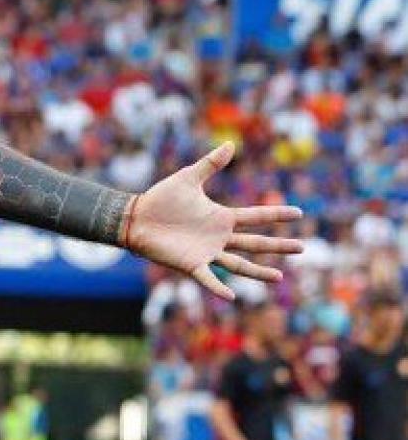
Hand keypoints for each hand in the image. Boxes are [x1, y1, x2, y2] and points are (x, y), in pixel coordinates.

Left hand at [123, 143, 301, 300]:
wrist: (136, 217)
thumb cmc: (161, 199)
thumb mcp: (188, 178)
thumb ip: (209, 164)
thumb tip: (229, 143)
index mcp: (221, 217)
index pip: (255, 216)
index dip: (276, 215)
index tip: (299, 213)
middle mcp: (219, 237)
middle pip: (255, 243)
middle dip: (278, 246)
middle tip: (303, 248)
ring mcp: (207, 252)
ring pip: (239, 264)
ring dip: (258, 272)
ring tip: (279, 277)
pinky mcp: (190, 263)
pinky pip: (207, 278)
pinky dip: (217, 287)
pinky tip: (231, 296)